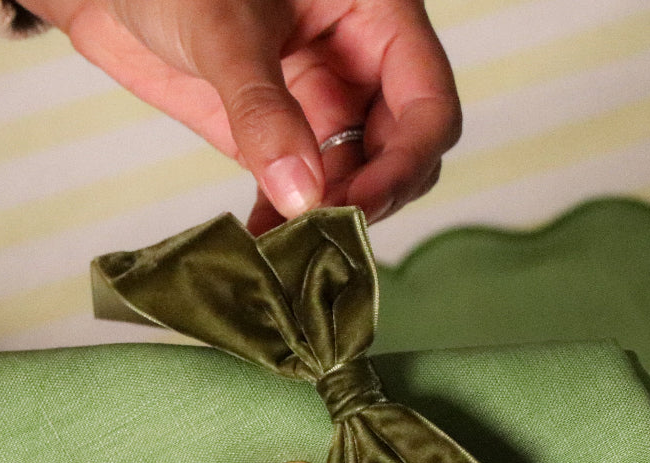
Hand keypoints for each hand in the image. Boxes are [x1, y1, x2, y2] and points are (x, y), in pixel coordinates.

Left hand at [20, 0, 460, 232]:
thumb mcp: (223, 28)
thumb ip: (264, 110)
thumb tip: (303, 197)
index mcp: (375, 18)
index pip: (426, 104)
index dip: (405, 161)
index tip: (358, 203)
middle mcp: (358, 67)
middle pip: (399, 153)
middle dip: (369, 197)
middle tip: (322, 231)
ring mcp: (319, 106)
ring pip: (352, 181)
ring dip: (326, 220)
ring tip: (292, 251)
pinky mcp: (279, 140)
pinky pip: (300, 191)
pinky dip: (286, 221)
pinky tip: (265, 243)